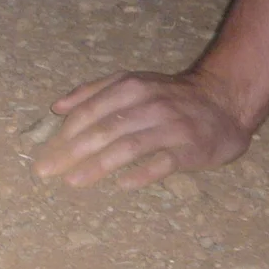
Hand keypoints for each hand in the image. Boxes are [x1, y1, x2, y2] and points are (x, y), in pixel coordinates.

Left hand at [32, 69, 253, 189]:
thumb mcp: (133, 83)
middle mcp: (148, 104)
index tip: (45, 152)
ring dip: (97, 165)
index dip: (64, 132)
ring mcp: (170, 127)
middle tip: (47, 171)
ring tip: (74, 181)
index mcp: (130, 87)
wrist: (224, 102)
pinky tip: (122, 185)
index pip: (90, 111)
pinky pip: (162, 163)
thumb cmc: (169, 96)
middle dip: (71, 151)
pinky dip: (141, 174)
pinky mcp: (190, 149)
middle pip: (103, 130)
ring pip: (128, 147)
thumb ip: (93, 92)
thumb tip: (57, 107)